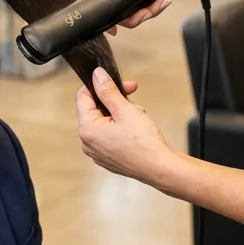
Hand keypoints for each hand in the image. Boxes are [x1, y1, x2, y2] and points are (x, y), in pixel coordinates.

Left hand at [76, 69, 176, 186]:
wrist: (160, 169)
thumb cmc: (144, 143)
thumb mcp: (125, 110)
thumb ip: (108, 91)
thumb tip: (97, 75)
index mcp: (87, 129)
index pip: (83, 97)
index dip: (100, 85)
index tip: (117, 81)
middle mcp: (87, 142)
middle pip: (94, 109)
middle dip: (114, 99)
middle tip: (133, 94)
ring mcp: (97, 152)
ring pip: (104, 121)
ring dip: (120, 112)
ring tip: (138, 116)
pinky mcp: (108, 157)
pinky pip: (109, 135)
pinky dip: (121, 127)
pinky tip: (136, 129)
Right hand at [84, 0, 171, 35]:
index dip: (102, 13)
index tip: (115, 28)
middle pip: (109, 8)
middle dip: (132, 14)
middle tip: (152, 10)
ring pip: (122, 10)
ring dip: (142, 11)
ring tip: (162, 2)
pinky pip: (130, 6)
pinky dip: (145, 6)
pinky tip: (160, 0)